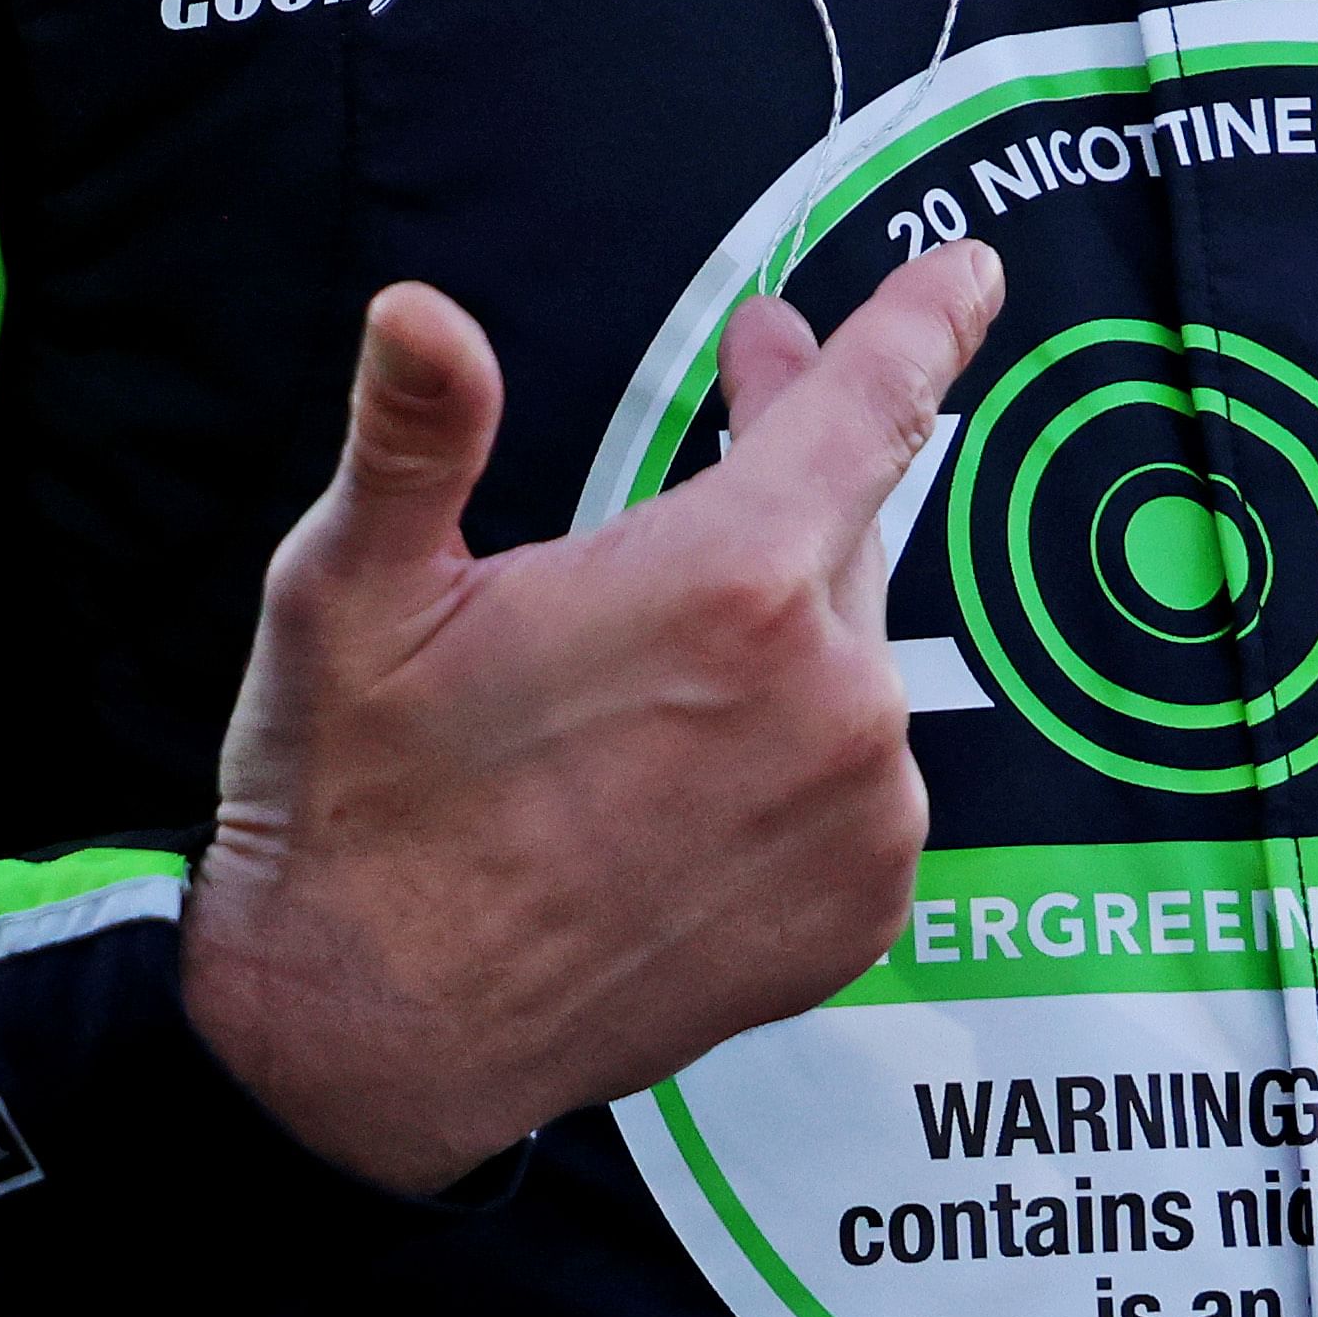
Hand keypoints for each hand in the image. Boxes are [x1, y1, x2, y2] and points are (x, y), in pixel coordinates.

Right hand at [187, 242, 1001, 1196]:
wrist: (366, 1042)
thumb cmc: (355, 807)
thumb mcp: (348, 591)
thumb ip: (416, 434)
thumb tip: (419, 313)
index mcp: (728, 584)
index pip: (876, 405)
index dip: (924, 319)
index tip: (969, 274)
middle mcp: (831, 698)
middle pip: (847, 523)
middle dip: (797, 451)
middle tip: (744, 390)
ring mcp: (860, 816)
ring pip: (849, 656)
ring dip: (782, 621)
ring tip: (659, 646)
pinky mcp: (860, 911)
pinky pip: (858, 778)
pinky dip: (797, 745)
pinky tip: (689, 759)